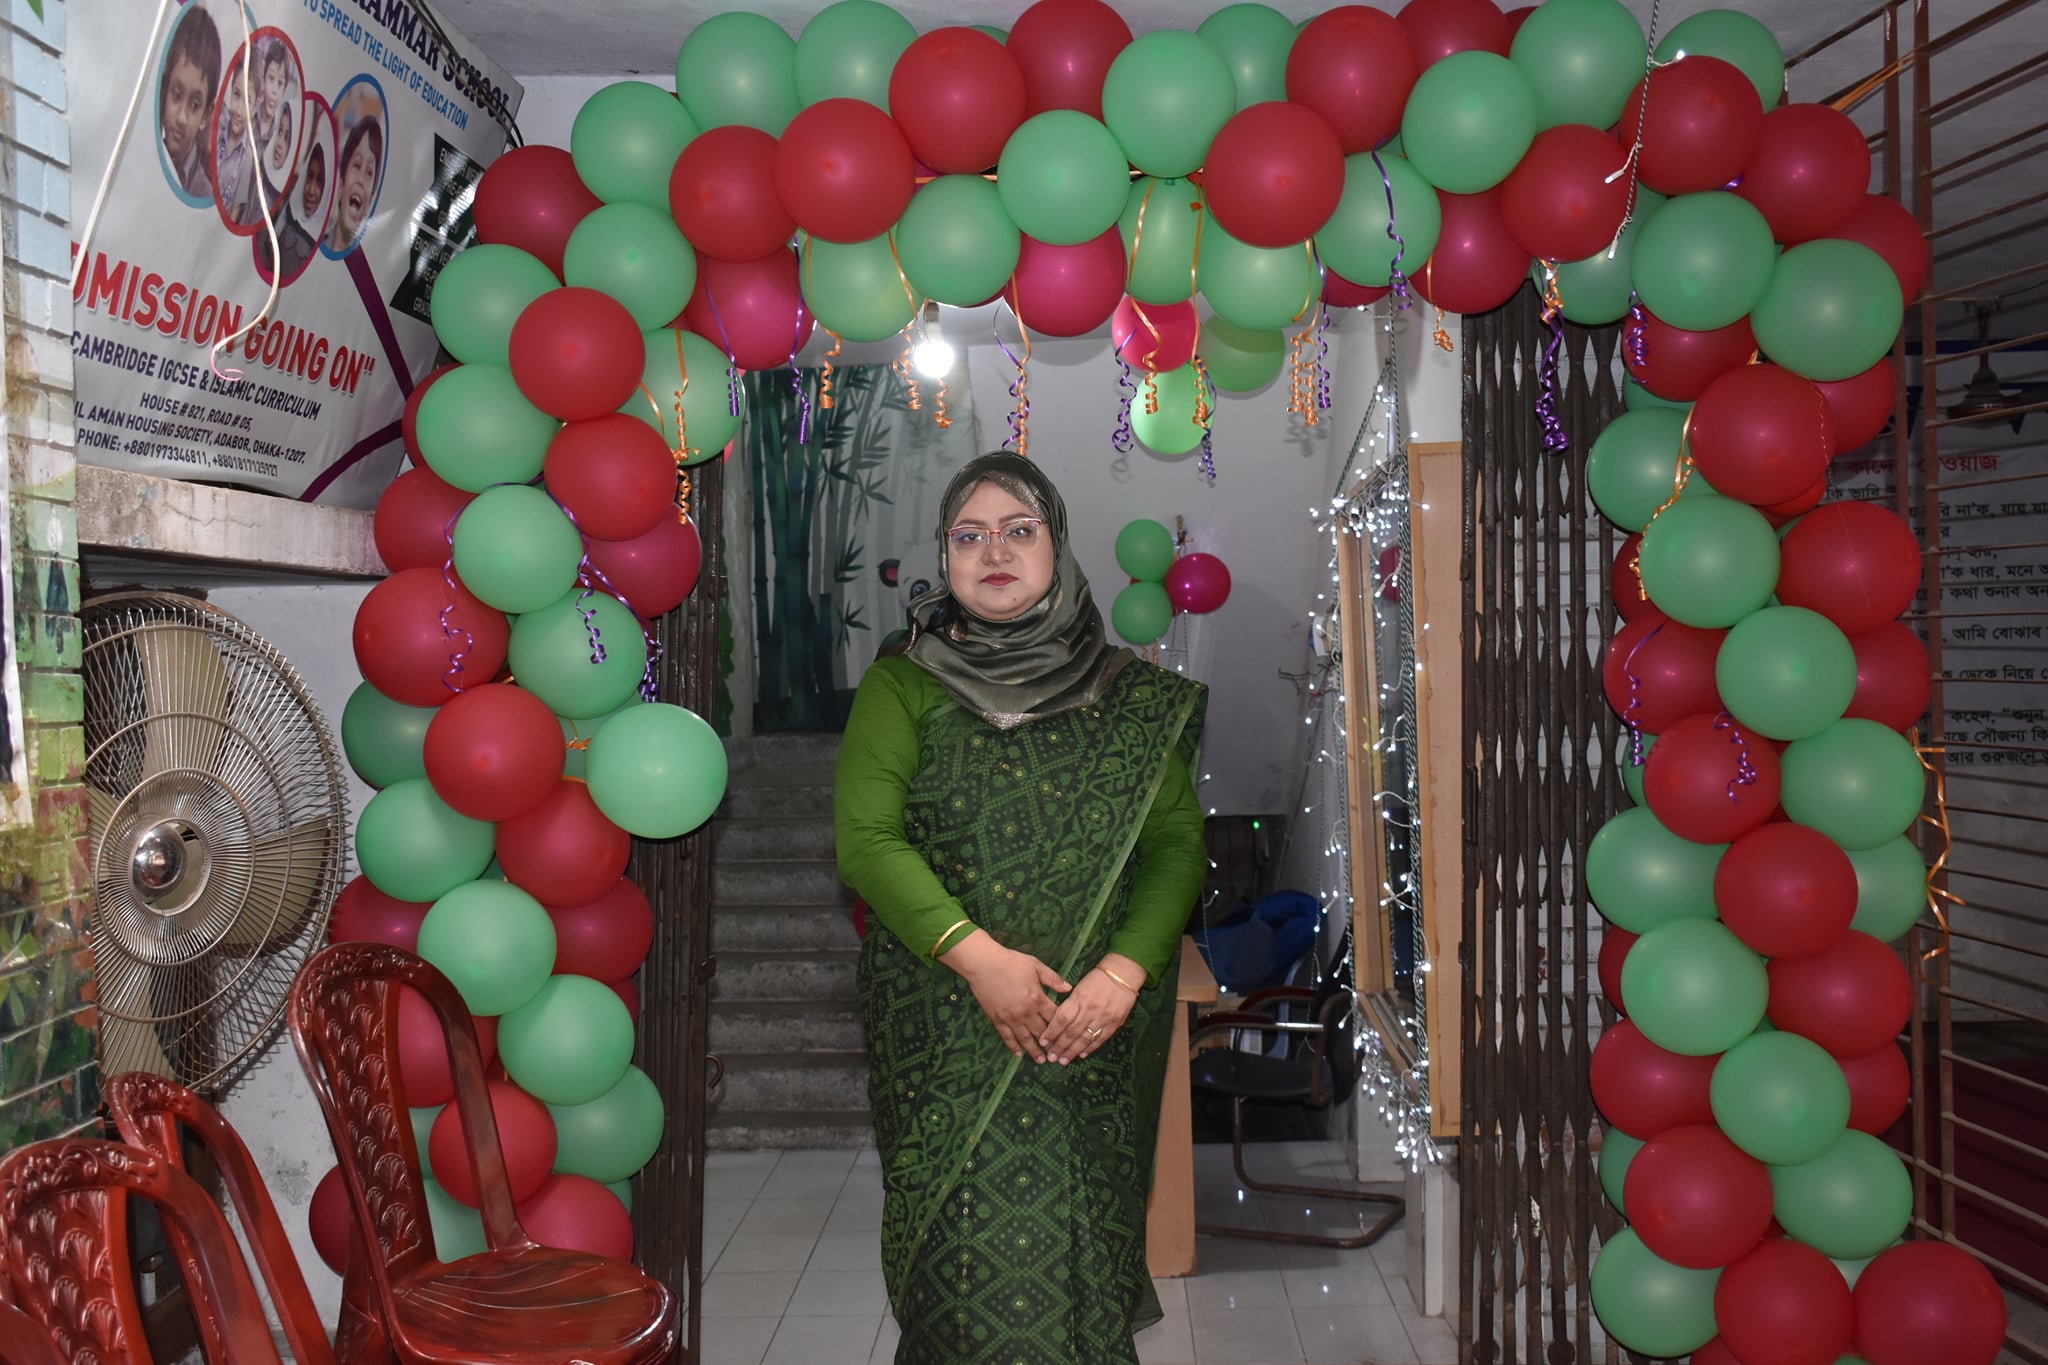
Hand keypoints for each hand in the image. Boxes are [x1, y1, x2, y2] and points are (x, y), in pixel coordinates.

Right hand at [943, 931, 1070, 1062]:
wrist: (984, 964)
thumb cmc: (1011, 962)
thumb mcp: (1036, 966)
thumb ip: (1053, 979)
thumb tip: (1069, 988)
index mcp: (1037, 999)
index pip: (1054, 1017)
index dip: (1062, 1027)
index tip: (1067, 1035)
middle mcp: (1026, 1013)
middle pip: (1041, 1032)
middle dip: (1050, 1044)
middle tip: (1057, 1054)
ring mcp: (1011, 1018)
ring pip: (1025, 1039)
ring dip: (1034, 1051)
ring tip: (1041, 1061)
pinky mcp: (997, 1020)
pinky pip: (1007, 1037)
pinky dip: (1013, 1046)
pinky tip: (1018, 1054)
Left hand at [1040, 955, 1145, 1064]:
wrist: (1123, 974)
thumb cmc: (1098, 978)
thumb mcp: (1080, 987)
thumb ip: (1070, 1004)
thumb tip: (1058, 1022)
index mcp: (1079, 999)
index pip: (1062, 1019)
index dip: (1051, 1032)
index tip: (1043, 1041)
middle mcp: (1090, 1010)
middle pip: (1072, 1032)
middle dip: (1059, 1046)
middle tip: (1051, 1057)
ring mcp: (1103, 1018)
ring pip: (1085, 1039)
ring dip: (1073, 1051)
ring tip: (1063, 1061)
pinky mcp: (1114, 1023)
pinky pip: (1100, 1039)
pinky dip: (1090, 1048)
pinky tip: (1082, 1055)